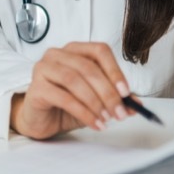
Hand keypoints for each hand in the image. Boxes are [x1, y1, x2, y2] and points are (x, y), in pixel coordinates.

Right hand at [9, 42, 134, 139]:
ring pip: (74, 80)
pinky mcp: (36, 88)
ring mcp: (43, 69)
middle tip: (120, 112)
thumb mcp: (96, 101)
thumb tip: (136, 104)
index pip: (99, 50)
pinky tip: (95, 123)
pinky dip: (83, 112)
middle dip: (108, 92)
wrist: (41, 120)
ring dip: (95, 102)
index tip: (126, 92)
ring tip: (106, 119)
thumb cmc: (66, 105)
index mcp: (74, 50)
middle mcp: (57, 54)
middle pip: (88, 67)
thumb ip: (115, 99)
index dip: (114, 70)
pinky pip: (64, 98)